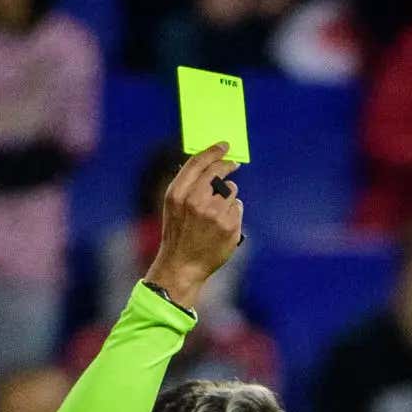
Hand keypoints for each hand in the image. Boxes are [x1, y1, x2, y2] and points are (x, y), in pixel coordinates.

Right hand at [143, 143, 244, 304]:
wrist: (182, 265)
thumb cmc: (178, 232)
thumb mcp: (174, 205)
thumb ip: (189, 183)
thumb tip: (211, 163)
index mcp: (178, 194)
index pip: (198, 163)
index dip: (213, 151)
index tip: (223, 146)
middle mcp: (196, 202)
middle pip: (218, 173)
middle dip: (227, 166)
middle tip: (233, 164)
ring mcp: (214, 215)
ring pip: (231, 190)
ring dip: (228, 196)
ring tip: (216, 212)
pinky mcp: (229, 227)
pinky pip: (238, 207)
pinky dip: (233, 213)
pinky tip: (222, 225)